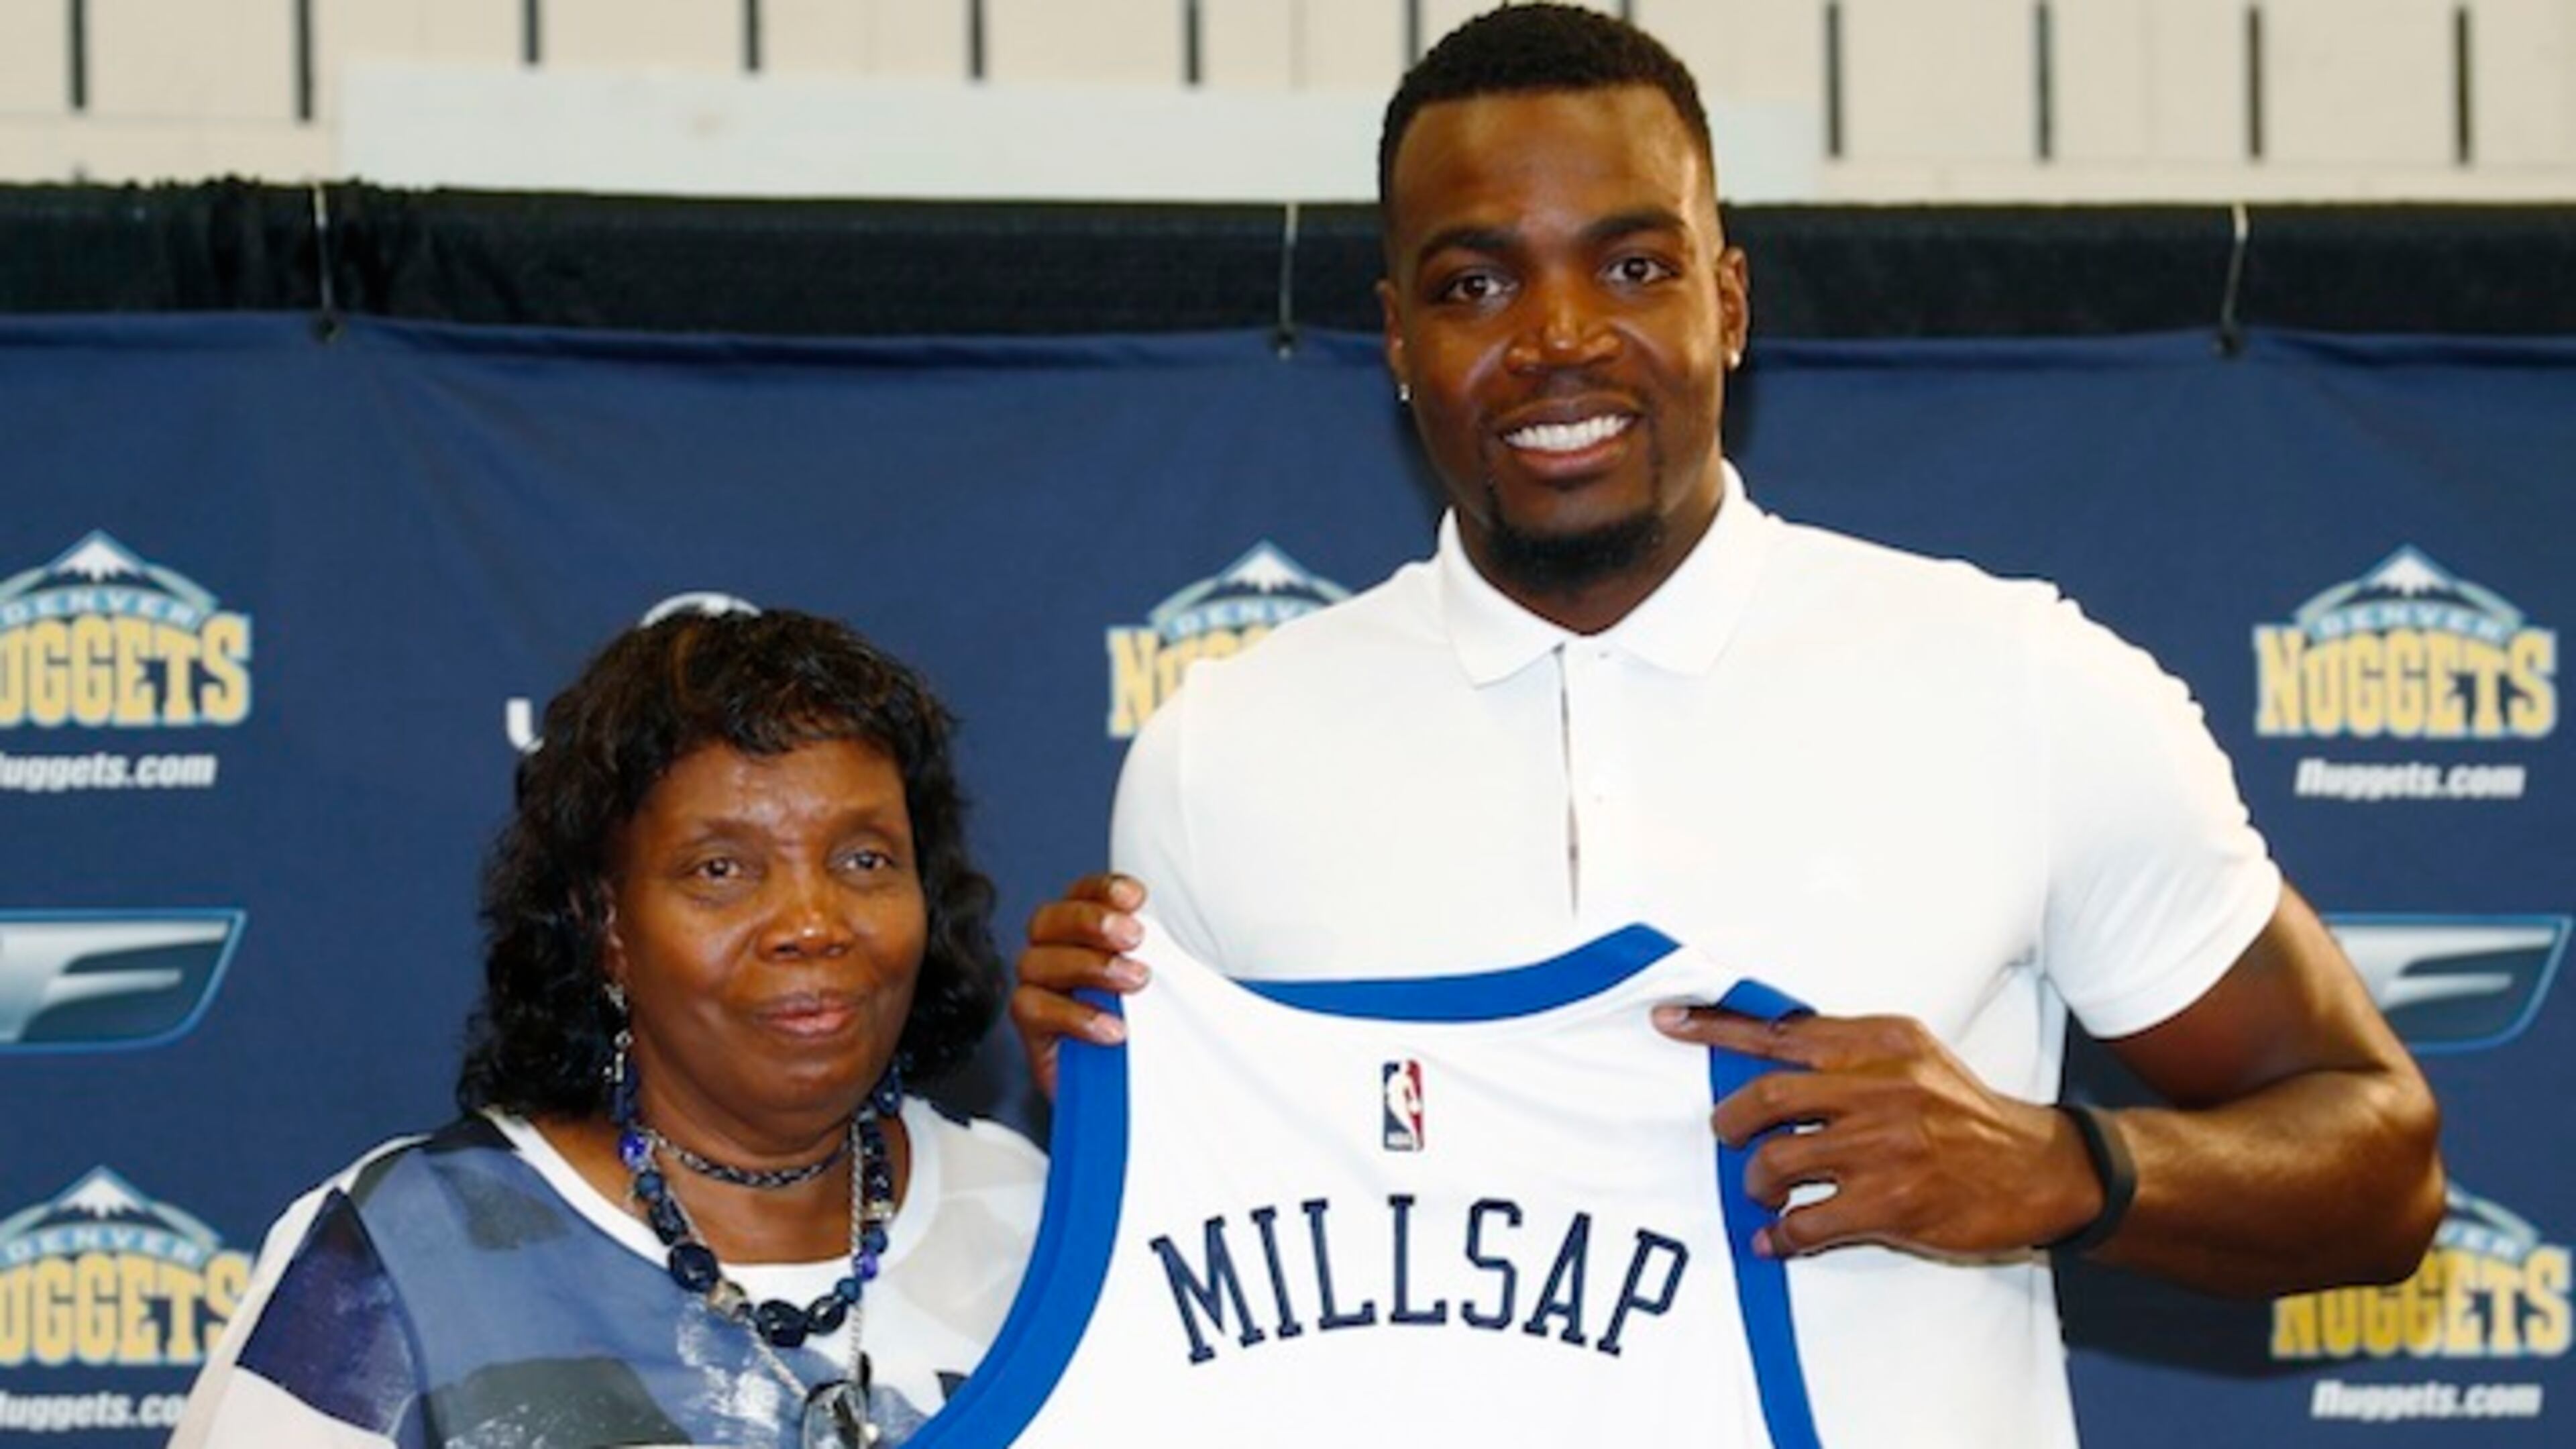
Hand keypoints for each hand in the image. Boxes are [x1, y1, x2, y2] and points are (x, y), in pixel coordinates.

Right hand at [1010, 874, 1149, 1096]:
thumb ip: (1158, 961)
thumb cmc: (1134, 1029)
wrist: (1113, 1088)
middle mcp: (1051, 954)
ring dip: (1089, 965)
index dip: (1103, 889)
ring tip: (1132, 982)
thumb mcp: (1154, 988)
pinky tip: (1110, 1026)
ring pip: (1037, 961)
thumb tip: (1184, 954)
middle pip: (1049, 920)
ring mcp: (1037, 989)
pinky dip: (1075, 1015)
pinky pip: (1033, 1009)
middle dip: (1092, 922)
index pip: (1080, 895)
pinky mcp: (1031, 1028)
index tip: (1135, 898)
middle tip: (1133, 938)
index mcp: (1080, 934)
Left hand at [1652, 1006, 2100, 1259]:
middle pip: (1766, 1095)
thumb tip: (1769, 1050)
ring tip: (1764, 1190)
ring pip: (1778, 1159)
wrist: (2039, 1169)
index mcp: (1881, 1041)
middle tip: (1727, 1135)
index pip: (1780, 1028)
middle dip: (1730, 1120)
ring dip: (1756, 1180)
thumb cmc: (1964, 1113)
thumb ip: (1847, 1050)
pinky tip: (1777, 1239)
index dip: (1716, 1026)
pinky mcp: (1891, 1203)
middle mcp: (1879, 1086)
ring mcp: (1885, 1147)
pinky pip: (1806, 1222)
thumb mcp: (1913, 1056)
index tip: (1670, 1021)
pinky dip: (1780, 1235)